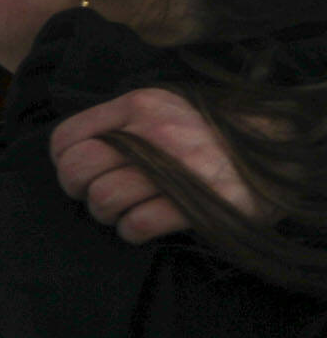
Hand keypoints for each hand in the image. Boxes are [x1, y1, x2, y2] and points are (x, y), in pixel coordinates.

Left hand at [50, 87, 261, 242]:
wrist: (275, 146)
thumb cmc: (208, 130)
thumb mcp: (162, 108)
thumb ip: (121, 122)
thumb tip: (77, 150)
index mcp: (137, 107)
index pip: (69, 136)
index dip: (61, 162)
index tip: (73, 174)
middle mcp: (150, 134)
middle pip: (80, 169)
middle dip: (78, 190)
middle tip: (94, 197)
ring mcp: (174, 170)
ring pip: (105, 199)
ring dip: (106, 214)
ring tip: (121, 213)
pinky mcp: (197, 205)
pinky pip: (138, 223)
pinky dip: (131, 231)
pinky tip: (140, 227)